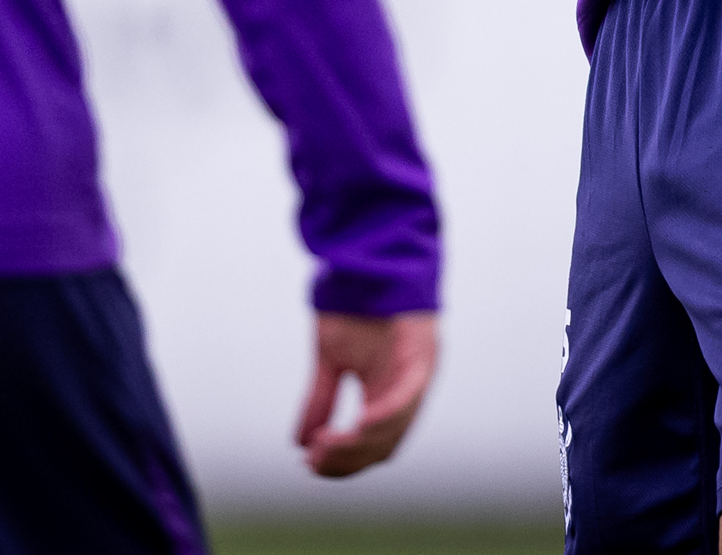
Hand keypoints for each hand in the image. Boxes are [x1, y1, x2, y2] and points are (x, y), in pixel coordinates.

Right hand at [296, 309, 437, 477]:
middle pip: (382, 447)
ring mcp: (417, 376)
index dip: (343, 462)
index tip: (310, 465)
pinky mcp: (422, 357)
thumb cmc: (352, 303)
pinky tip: (357, 425)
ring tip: (325, 447)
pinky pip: (406, 399)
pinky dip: (383, 417)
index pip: (371, 446)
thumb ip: (320, 398)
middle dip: (346, 462)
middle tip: (313, 462)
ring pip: (394, 431)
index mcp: (386, 393)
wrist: (364, 256)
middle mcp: (406, 391)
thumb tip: (299, 442)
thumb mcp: (329, 359)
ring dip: (358, 446)